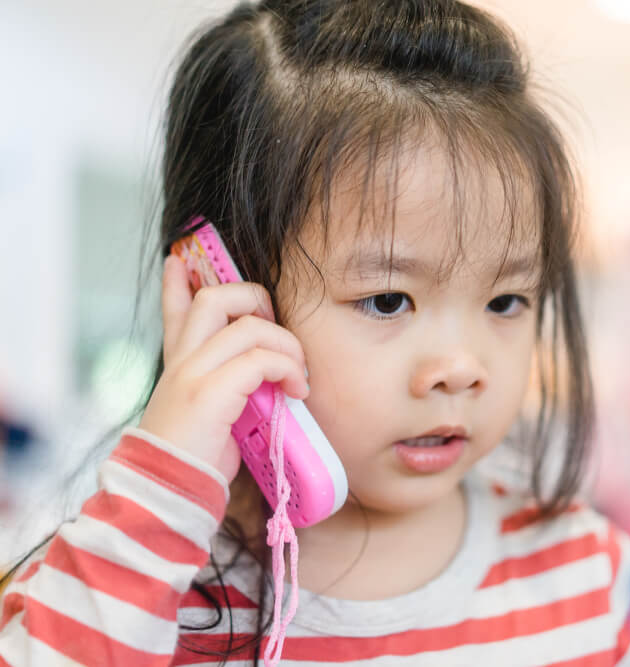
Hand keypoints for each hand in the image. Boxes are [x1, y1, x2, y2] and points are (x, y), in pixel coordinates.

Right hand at [138, 255, 309, 482]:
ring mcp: (192, 373)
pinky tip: (296, 391)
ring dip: (287, 344)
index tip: (180, 260)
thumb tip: (267, 379)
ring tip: (299, 375)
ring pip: (248, 324)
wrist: (168, 494)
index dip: (177, 282)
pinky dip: (288, 368)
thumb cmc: (197, 461)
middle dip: (255, 299)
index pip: (175, 311)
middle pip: (213, 297)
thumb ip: (229, 390)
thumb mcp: (212, 417)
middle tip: (278, 332)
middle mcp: (182, 361)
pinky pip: (261, 358)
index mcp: (179, 365)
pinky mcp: (209, 392)